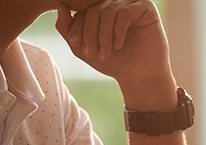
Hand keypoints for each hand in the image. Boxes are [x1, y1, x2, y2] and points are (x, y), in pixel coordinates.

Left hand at [55, 0, 175, 108]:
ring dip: (104, 34)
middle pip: (94, 10)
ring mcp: (132, 4)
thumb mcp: (84, 48)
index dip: (77, 27)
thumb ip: (68, 28)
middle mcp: (117, 4)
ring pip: (108, 11)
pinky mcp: (146, 8)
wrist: (140, 76)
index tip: (78, 46)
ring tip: (106, 53)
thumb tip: (59, 6)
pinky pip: (125, 12)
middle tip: (91, 53)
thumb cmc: (115, 63)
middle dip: (90, 32)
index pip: (84, 12)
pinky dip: (118, 30)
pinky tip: (119, 45)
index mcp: (103, 11)